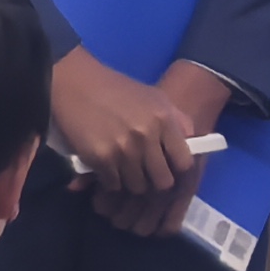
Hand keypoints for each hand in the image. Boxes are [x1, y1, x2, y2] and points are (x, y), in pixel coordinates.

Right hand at [51, 45, 199, 202]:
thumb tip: (193, 143)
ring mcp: (123, 149)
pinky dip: (111, 182)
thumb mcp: (154, 97)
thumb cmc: (116, 89)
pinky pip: (113, 185)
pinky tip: (107, 171)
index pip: (184, 163)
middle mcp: (147, 136)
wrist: (75, 83)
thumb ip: (177, 120)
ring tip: (126, 174)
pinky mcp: (100, 158)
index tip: (170, 171)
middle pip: (163, 181)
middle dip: (156, 183)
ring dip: (132, 184)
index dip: (179, 172)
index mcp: (164, 119)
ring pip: (138, 187)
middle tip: (147, 178)